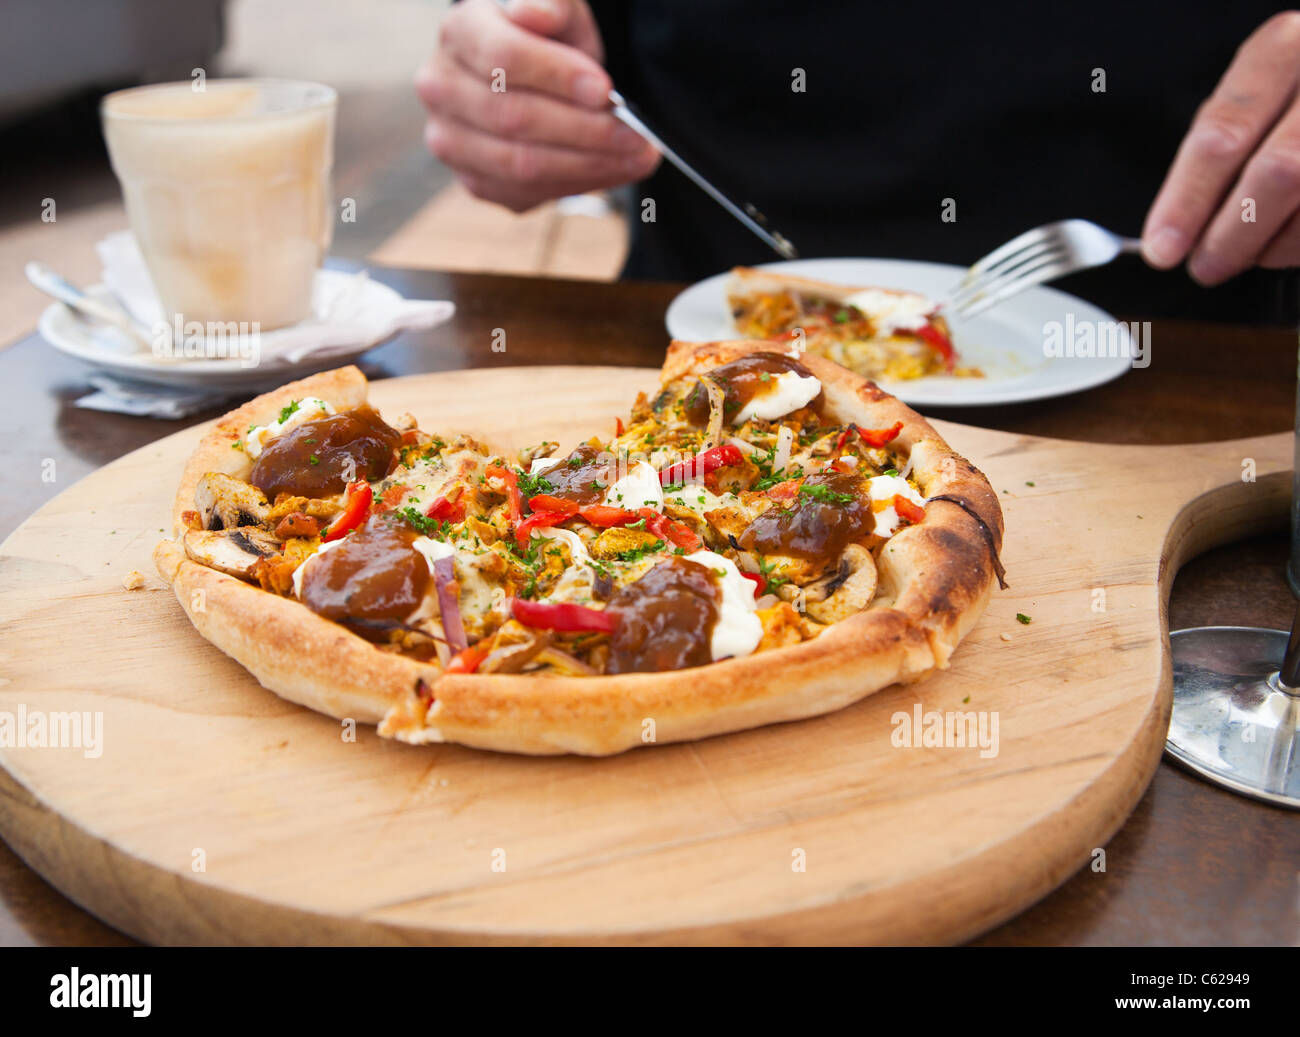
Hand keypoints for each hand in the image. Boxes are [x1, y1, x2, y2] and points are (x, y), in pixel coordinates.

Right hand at [415, 0, 659, 212]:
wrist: (527, 76)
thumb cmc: (546, 40)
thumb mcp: (559, 12)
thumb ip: (552, 6)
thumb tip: (533, 13)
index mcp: (459, 32)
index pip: (503, 58)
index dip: (558, 76)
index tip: (605, 90)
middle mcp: (442, 89)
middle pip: (513, 118)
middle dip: (584, 131)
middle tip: (636, 135)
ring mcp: (451, 140)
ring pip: (519, 165)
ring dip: (587, 165)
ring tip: (636, 158)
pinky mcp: (472, 180)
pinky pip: (525, 194)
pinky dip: (575, 185)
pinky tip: (610, 171)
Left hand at [1143, 12, 1299, 284]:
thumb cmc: (1290, 98)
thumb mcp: (1254, 95)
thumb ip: (1220, 147)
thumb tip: (1174, 226)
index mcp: (1281, 50)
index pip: (1221, 135)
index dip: (1186, 201)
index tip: (1162, 249)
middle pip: (1276, 170)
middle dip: (1230, 233)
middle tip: (1204, 266)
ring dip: (1270, 245)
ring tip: (1248, 252)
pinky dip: (1297, 245)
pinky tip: (1283, 242)